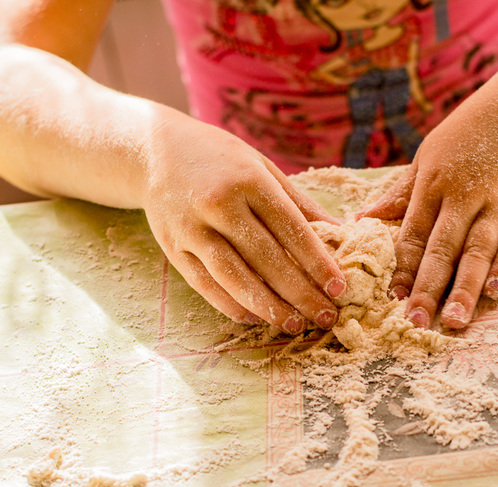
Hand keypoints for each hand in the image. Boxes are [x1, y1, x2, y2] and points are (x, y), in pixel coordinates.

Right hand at [142, 116, 346, 332]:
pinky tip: (257, 318)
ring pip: (234, 277)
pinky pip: (205, 284)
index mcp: (248, 180)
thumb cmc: (222, 160)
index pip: (290, 228)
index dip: (317, 261)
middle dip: (300, 292)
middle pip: (266, 258)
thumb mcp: (263, 168)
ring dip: (268, 307)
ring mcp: (192, 228)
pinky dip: (232, 305)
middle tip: (326, 316)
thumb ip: (300, 203)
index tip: (339, 286)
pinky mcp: (173, 248)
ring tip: (295, 325)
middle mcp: (219, 205)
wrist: (155, 151)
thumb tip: (341, 234)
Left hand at [360, 94, 497, 328]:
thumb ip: (399, 194)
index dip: (403, 270)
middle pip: (442, 248)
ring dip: (466, 286)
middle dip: (427, 288)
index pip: (413, 235)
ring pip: (479, 249)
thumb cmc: (467, 135)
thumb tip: (361, 220)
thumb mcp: (427, 157)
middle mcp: (463, 194)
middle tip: (415, 323)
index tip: (391, 300)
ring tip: (454, 320)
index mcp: (432, 184)